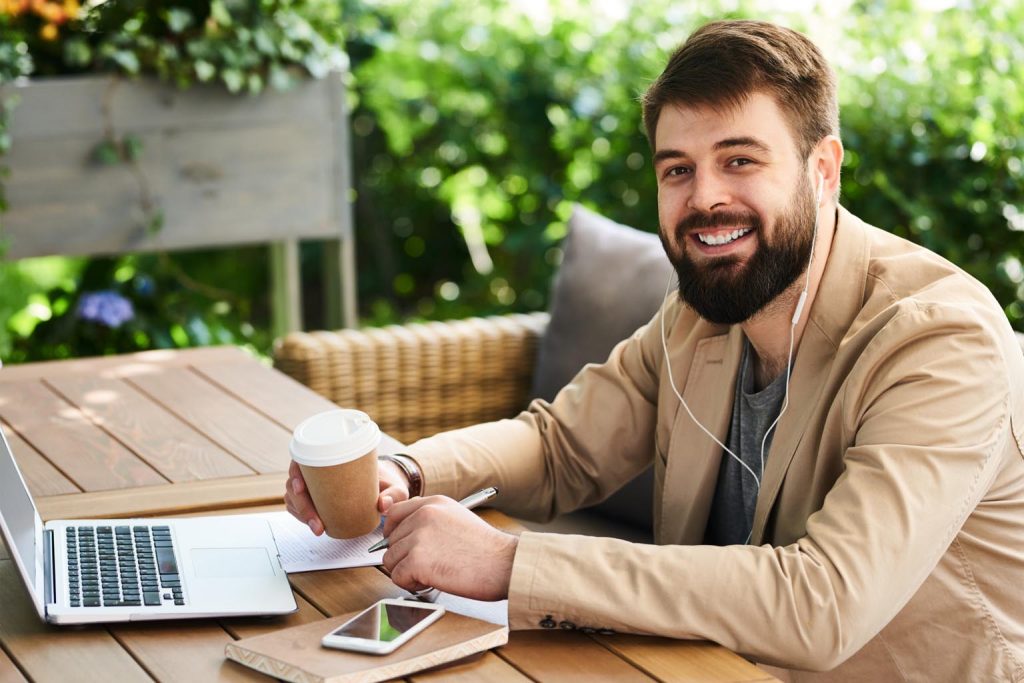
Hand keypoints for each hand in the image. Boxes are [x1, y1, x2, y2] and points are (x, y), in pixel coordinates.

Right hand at [284, 458, 411, 535]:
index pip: (301, 461)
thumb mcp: (394, 486)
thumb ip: (393, 494)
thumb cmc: (387, 480)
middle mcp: (317, 470)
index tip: (301, 488)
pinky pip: (299, 506)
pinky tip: (313, 525)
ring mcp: (313, 484)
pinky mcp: (315, 498)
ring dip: (301, 513)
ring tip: (317, 527)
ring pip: (295, 497)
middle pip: (294, 484)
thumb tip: (383, 505)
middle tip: (317, 523)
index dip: (295, 474)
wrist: (385, 486)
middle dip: (301, 505)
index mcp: (329, 456)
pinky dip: (301, 516)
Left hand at [381, 496, 517, 600]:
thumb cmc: (486, 550)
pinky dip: (411, 584)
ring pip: (391, 561)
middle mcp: (423, 515)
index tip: (400, 546)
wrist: (504, 564)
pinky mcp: (417, 560)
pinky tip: (432, 581)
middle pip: (391, 541)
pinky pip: (397, 577)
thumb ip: (430, 522)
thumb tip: (404, 538)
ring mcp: (419, 536)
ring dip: (407, 572)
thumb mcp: (456, 520)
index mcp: (433, 503)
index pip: (394, 513)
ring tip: (433, 573)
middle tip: (428, 566)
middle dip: (404, 558)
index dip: (392, 533)